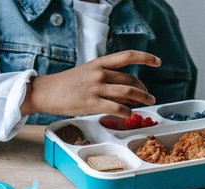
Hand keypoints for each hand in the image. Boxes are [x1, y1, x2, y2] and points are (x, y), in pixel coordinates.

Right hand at [20, 50, 160, 117]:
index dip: (145, 58)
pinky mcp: (91, 103)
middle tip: (149, 96)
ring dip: (141, 99)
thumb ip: (103, 77)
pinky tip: (129, 115)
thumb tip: (121, 89)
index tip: (157, 62)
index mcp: (99, 63)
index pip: (127, 56)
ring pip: (127, 93)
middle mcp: (99, 73)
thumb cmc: (65, 84)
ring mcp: (96, 88)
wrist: (46, 92)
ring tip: (147, 103)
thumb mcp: (85, 73)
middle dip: (143, 89)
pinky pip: (115, 108)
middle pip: (130, 80)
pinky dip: (126, 112)